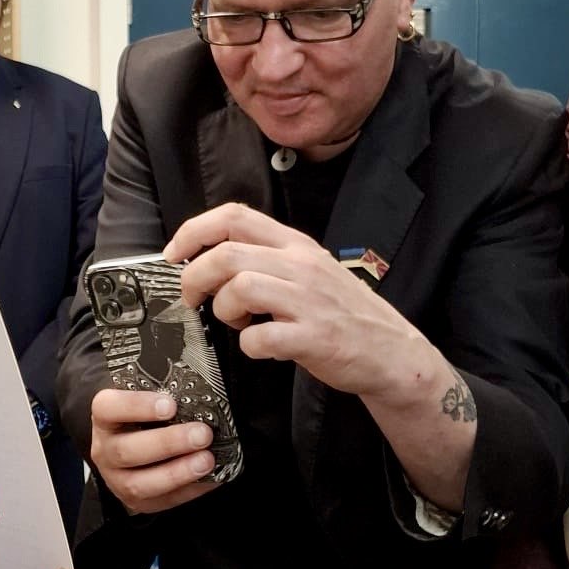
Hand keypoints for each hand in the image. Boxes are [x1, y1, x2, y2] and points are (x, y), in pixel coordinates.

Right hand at [89, 386, 214, 513]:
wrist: (131, 449)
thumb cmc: (143, 420)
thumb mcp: (146, 402)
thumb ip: (163, 399)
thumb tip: (197, 396)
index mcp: (105, 419)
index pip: (108, 408)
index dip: (137, 406)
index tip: (170, 405)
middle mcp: (105, 450)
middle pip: (127, 450)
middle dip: (168, 443)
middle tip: (201, 434)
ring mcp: (117, 479)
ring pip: (139, 483)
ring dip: (177, 472)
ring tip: (205, 460)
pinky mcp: (137, 501)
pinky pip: (162, 500)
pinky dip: (189, 490)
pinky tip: (208, 478)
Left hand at [166, 203, 424, 399]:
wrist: (393, 351)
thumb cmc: (344, 313)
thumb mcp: (310, 270)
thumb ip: (268, 260)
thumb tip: (212, 261)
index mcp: (296, 245)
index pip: (234, 216)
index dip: (193, 231)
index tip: (174, 254)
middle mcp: (301, 266)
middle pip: (226, 254)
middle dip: (194, 277)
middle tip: (192, 298)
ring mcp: (309, 300)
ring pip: (240, 288)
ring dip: (224, 310)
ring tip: (236, 323)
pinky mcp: (314, 337)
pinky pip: (261, 336)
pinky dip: (249, 345)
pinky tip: (260, 346)